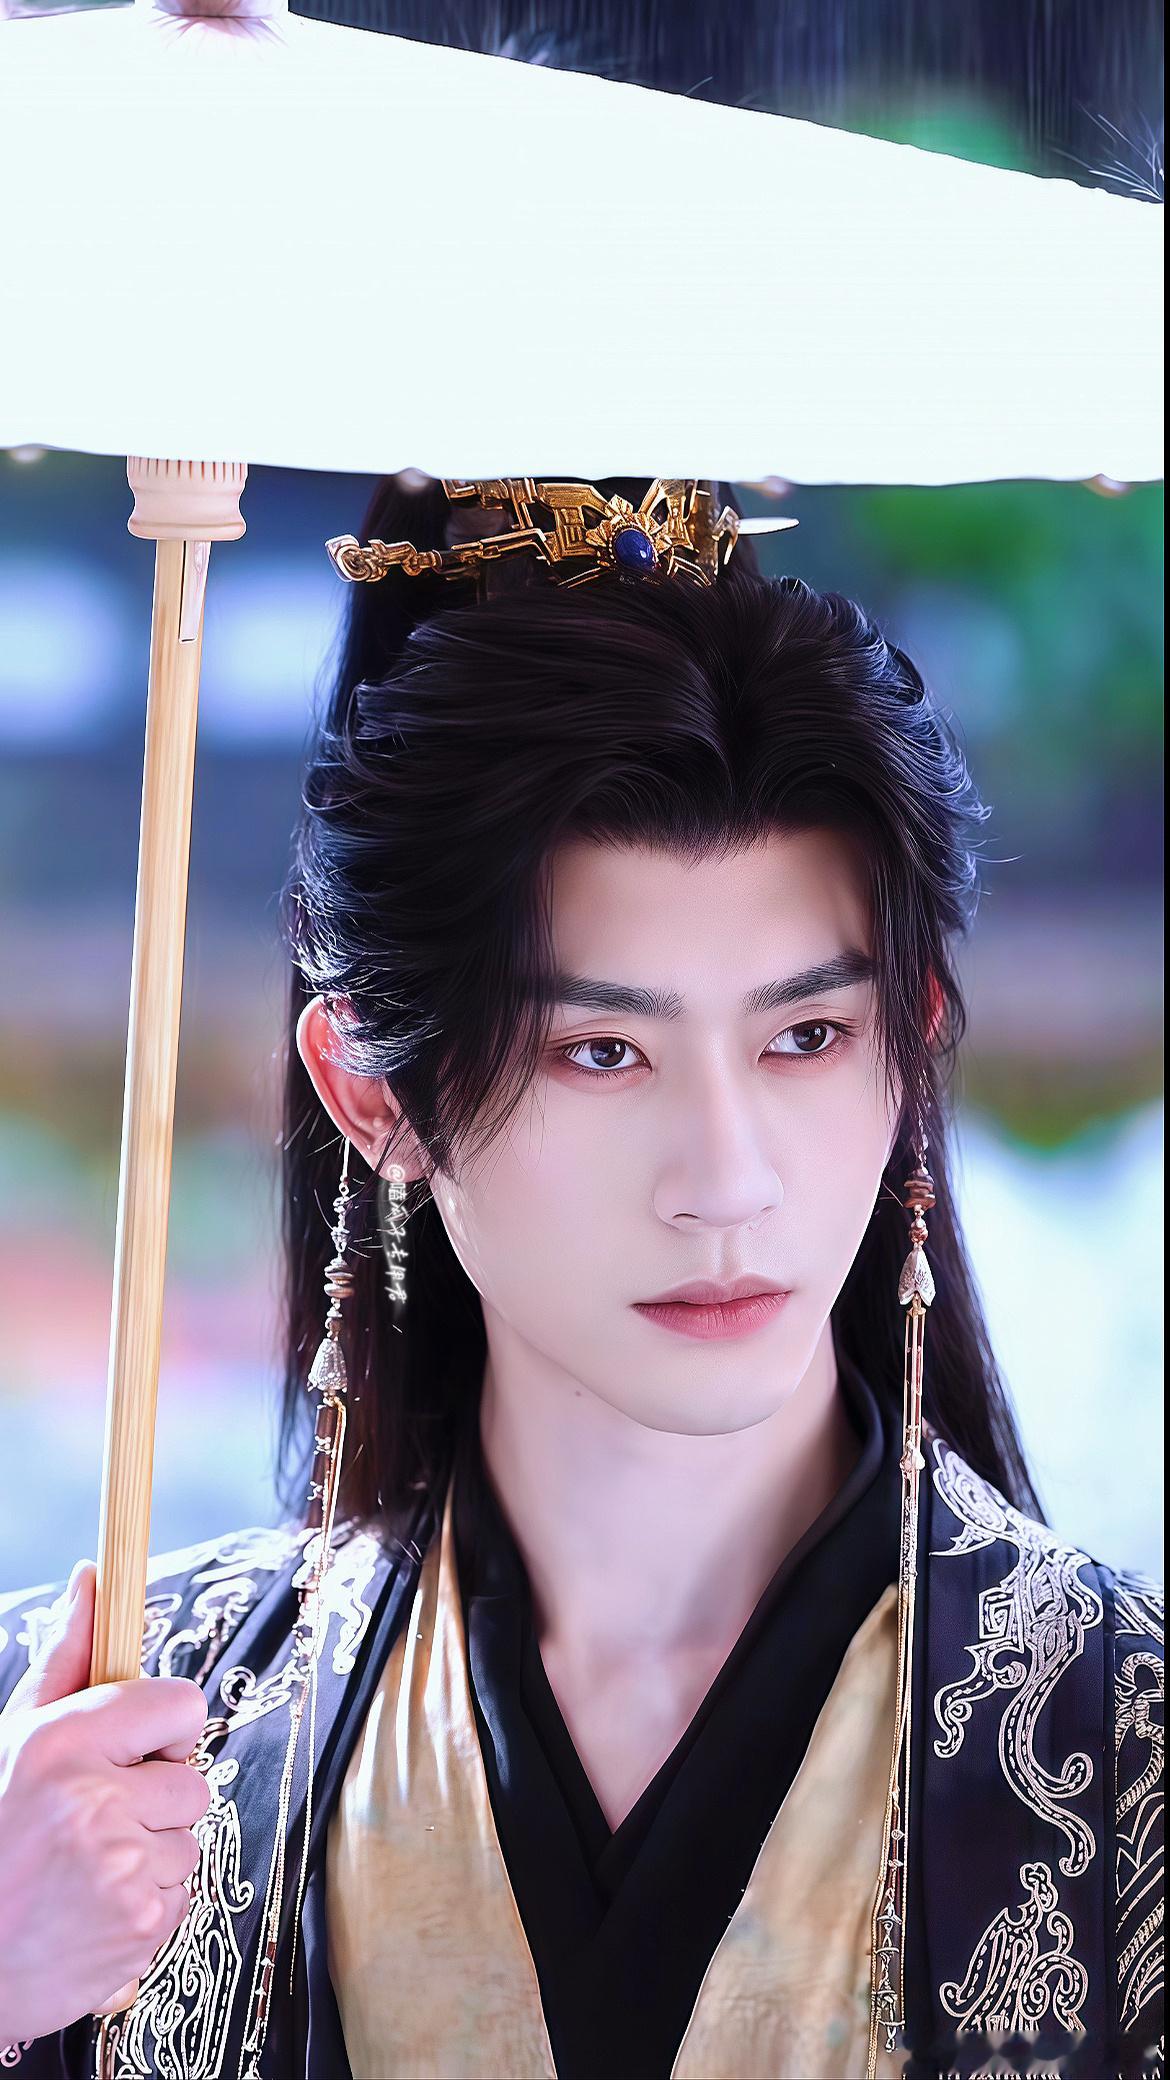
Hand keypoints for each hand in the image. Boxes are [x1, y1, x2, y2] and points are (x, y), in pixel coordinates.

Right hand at [0, 1559, 210, 2043]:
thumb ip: (66, 1659)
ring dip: (152, 1853)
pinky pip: (182, 1894)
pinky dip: (148, 1902)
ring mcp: (123, 1870)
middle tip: (93, 1821)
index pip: (182, 1706)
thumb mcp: (16, 1738)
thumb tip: (94, 1578)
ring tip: (88, 1867)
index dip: (165, 1729)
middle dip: (154, 1799)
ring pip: (189, 1840)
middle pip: (192, 1780)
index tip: (138, 1749)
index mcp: (64, 1743)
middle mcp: (97, 1802)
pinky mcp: (141, 1927)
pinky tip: (95, 1906)